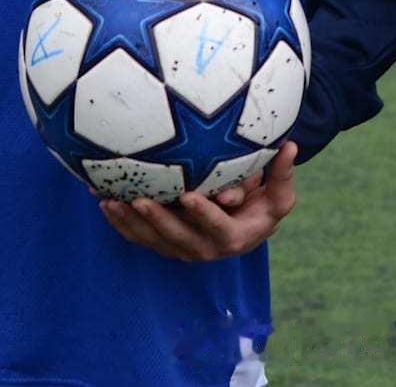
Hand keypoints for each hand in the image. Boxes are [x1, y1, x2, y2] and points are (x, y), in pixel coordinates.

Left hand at [100, 141, 297, 260]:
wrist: (247, 223)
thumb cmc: (264, 203)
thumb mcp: (279, 194)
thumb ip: (282, 174)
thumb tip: (291, 146)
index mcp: (234, 238)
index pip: (217, 227)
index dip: (202, 214)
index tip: (188, 195)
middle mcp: (206, 249)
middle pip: (178, 239)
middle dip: (157, 221)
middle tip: (139, 199)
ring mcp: (182, 249)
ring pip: (153, 240)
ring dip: (130, 223)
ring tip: (111, 201)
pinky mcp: (165, 243)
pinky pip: (140, 237)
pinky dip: (121, 223)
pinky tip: (103, 201)